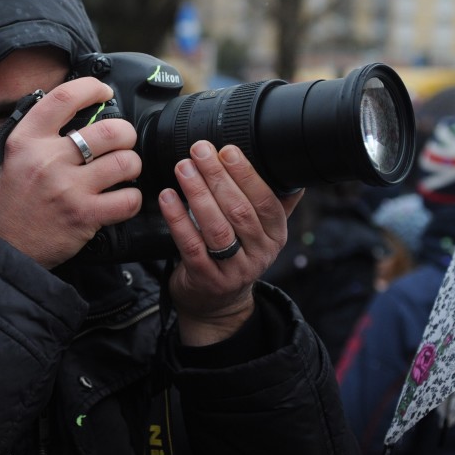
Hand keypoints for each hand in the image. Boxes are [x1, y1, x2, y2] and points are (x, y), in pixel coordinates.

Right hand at [0, 78, 141, 267]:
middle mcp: (47, 160)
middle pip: (110, 130)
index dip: (92, 88)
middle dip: (126, 134)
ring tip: (123, 171)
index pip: (64, 97)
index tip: (104, 92)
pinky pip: (128, 199)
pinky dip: (131, 198)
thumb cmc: (14, 199)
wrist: (4, 244)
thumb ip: (42, 132)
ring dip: (131, 165)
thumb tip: (80, 108)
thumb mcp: (15, 155)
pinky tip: (120, 198)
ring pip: (125, 162)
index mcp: (27, 139)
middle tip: (122, 143)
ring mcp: (67, 188)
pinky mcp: (83, 216)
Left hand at [158, 140, 303, 345]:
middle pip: (239, 210)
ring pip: (216, 227)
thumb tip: (286, 165)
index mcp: (275, 234)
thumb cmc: (235, 255)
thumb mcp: (260, 231)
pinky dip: (178, 219)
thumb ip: (273, 201)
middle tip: (199, 151)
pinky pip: (191, 246)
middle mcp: (259, 253)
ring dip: (197, 193)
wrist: (216, 304)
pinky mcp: (206, 279)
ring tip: (183, 168)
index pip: (266, 200)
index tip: (227, 150)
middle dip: (217, 177)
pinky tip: (168, 198)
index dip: (247, 174)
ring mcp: (233, 269)